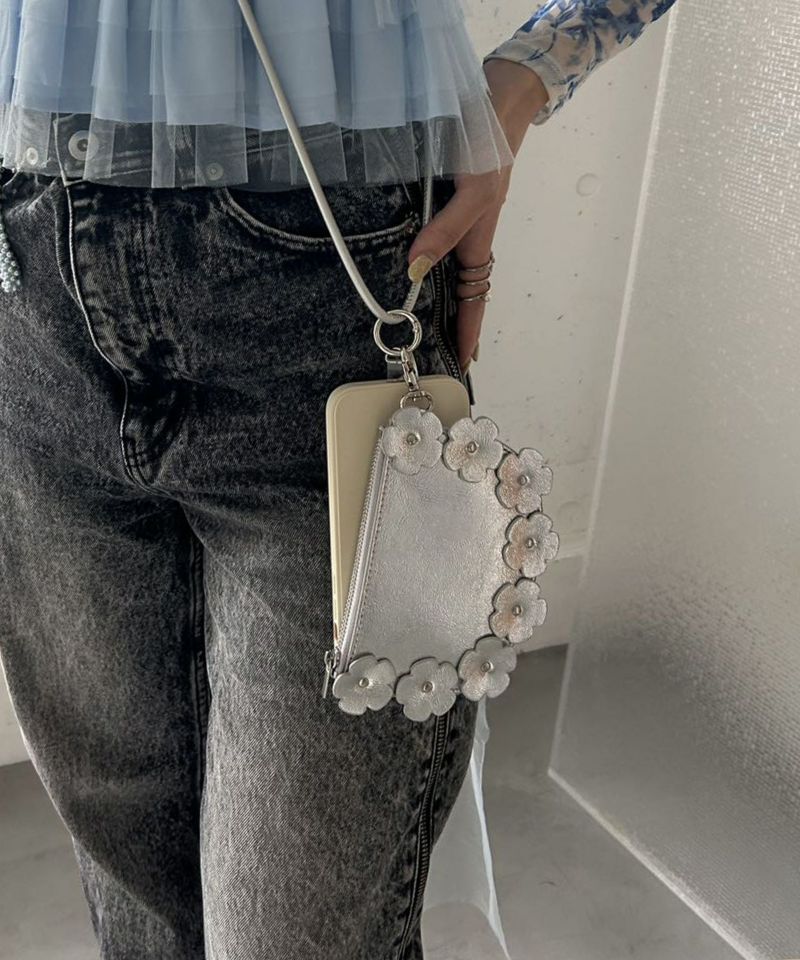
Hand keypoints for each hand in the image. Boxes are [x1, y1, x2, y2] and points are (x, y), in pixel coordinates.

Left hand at [407, 60, 548, 372]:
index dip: (470, 333)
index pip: (476, 300)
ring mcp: (459, 222)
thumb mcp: (472, 193)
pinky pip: (439, 245)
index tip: (464, 364)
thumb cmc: (489, 149)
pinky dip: (430, 266)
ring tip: (429, 328)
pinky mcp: (447, 204)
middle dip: (456, 326)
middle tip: (441, 357)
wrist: (497, 101)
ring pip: (452, 272)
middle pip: (464, 293)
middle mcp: (470, 237)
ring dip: (444, 301)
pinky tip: (415, 270)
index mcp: (480, 241)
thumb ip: (444, 230)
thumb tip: (416, 270)